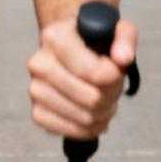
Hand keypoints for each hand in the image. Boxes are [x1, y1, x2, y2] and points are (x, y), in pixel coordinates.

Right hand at [26, 16, 136, 139]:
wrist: (71, 49)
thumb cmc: (95, 40)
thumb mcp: (116, 29)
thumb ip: (125, 38)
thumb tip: (123, 58)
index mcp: (54, 37)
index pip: (93, 72)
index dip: (114, 77)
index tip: (118, 70)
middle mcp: (38, 63)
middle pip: (91, 99)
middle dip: (111, 96)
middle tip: (113, 86)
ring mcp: (35, 90)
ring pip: (84, 118)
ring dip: (103, 114)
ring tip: (104, 99)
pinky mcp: (37, 113)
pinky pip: (71, 131)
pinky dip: (89, 129)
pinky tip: (93, 114)